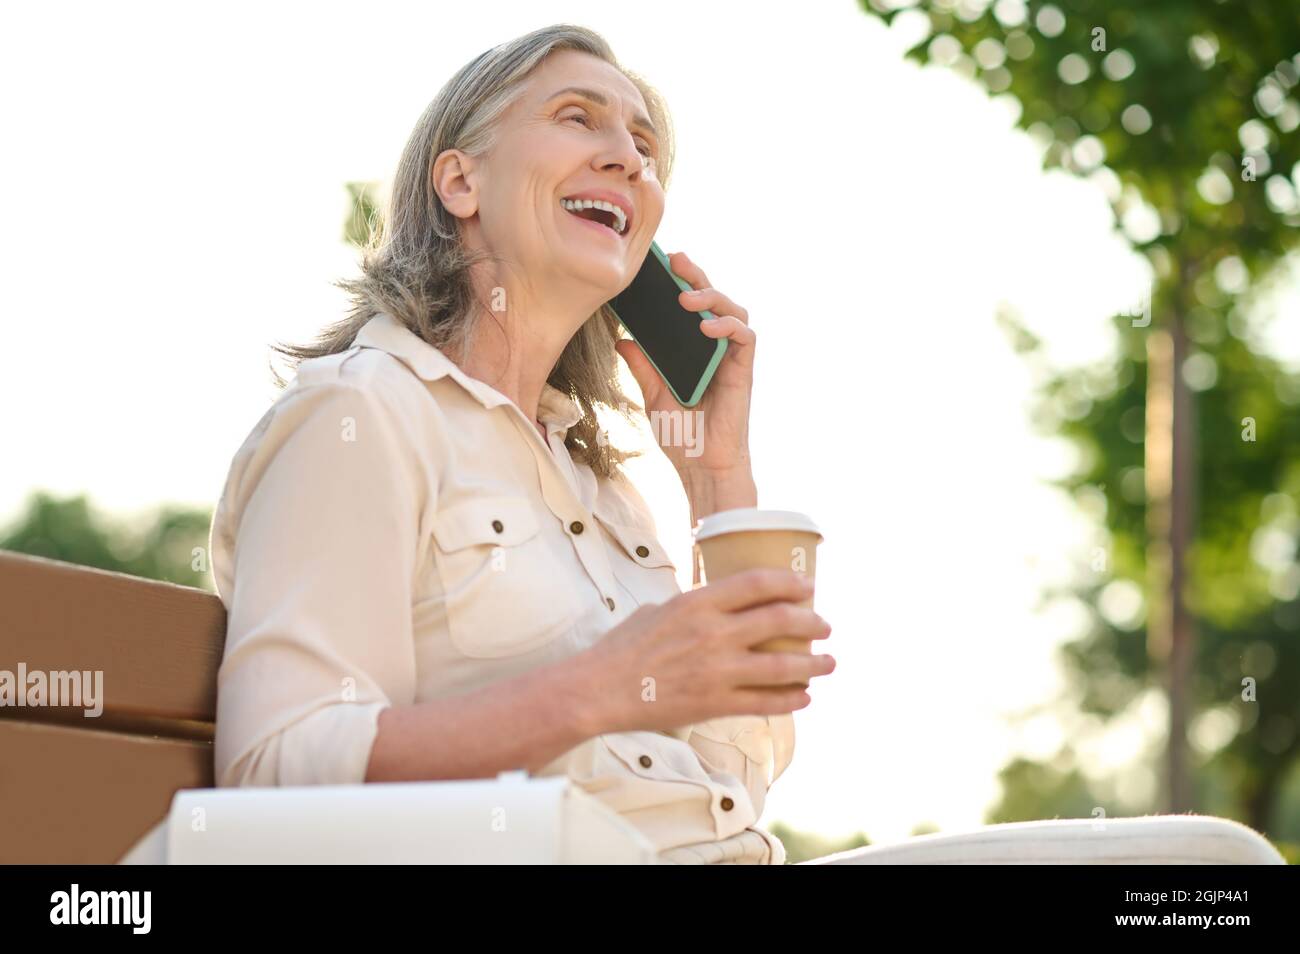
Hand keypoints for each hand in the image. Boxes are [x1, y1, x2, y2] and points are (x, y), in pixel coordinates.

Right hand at [578, 568, 833, 734]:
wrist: (599, 691)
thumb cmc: (623, 648)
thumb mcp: (657, 610)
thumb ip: (693, 606)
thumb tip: (717, 605)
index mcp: (697, 603)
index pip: (758, 584)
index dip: (790, 583)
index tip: (808, 588)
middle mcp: (714, 634)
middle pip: (780, 621)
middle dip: (812, 622)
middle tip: (824, 625)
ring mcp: (717, 671)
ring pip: (783, 666)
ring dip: (814, 664)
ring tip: (828, 663)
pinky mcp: (715, 704)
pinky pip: (765, 703)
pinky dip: (791, 699)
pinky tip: (803, 696)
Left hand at [613, 251, 755, 479]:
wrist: (701, 466)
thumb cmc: (681, 434)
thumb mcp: (653, 394)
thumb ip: (642, 366)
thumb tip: (621, 339)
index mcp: (693, 349)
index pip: (691, 306)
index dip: (680, 281)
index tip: (661, 264)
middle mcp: (715, 348)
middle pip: (713, 298)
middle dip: (696, 275)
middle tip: (676, 261)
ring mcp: (730, 357)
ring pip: (733, 309)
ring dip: (712, 297)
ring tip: (686, 298)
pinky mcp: (743, 370)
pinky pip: (744, 336)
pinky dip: (727, 325)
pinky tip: (706, 327)